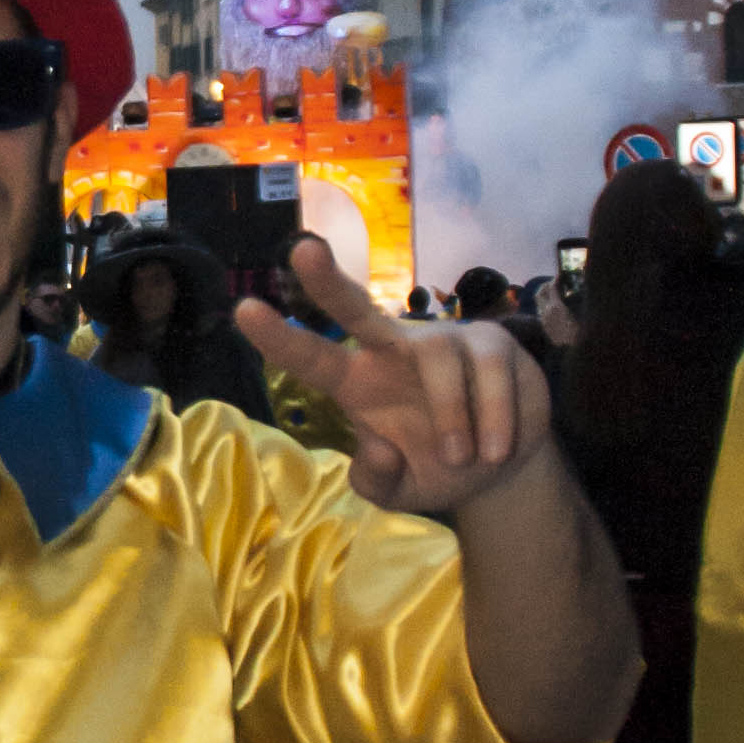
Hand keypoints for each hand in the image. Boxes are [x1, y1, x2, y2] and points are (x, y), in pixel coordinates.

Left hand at [236, 237, 549, 516]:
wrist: (499, 469)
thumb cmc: (434, 470)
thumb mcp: (400, 493)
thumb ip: (377, 480)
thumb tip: (377, 448)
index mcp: (357, 382)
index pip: (312, 357)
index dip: (280, 337)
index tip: (244, 309)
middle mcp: (392, 350)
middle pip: (356, 307)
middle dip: (328, 280)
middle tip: (302, 250)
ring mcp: (442, 340)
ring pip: (437, 357)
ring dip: (452, 416)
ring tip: (464, 459)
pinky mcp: (491, 343)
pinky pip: (490, 369)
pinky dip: (496, 416)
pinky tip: (499, 447)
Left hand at [537, 277, 579, 352]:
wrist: (572, 353)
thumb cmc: (582, 333)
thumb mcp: (582, 314)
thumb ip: (578, 299)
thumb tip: (577, 288)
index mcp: (557, 307)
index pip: (553, 287)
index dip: (558, 278)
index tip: (562, 274)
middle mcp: (547, 312)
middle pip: (541, 292)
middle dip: (548, 284)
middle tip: (557, 282)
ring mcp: (544, 320)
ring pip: (539, 301)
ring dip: (545, 294)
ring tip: (555, 292)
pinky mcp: (544, 327)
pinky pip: (541, 310)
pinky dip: (545, 303)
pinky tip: (555, 305)